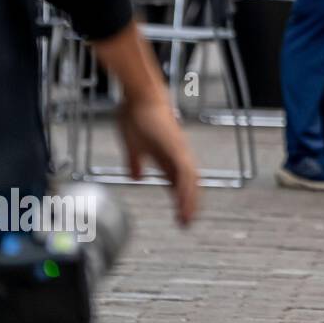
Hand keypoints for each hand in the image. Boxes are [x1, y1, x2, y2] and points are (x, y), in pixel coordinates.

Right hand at [116, 93, 198, 225]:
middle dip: (188, 204)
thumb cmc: (136, 117)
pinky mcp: (177, 149)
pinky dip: (186, 189)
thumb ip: (135, 162)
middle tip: (185, 223)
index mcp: (167, 157)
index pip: (177, 183)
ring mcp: (180, 152)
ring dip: (190, 201)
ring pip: (191, 182)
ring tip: (186, 219)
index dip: (179, 200)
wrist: (139, 98)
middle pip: (189, 185)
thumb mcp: (132, 146)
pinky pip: (185, 173)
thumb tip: (136, 177)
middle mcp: (178, 156)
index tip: (179, 216)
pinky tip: (183, 202)